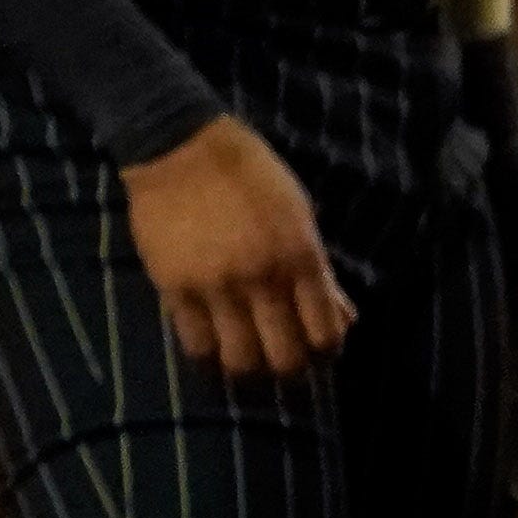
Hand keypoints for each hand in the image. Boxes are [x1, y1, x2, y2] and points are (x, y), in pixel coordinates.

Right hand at [124, 118, 351, 379]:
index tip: (320, 352)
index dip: (326, 353)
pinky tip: (215, 346)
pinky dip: (209, 354)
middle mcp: (261, 278)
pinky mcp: (174, 287)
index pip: (325, 333)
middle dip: (291, 370)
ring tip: (249, 358)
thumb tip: (343, 318)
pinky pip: (195, 343)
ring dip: (249, 368)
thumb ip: (320, 272)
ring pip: (239, 359)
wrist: (181, 148)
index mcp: (301, 257)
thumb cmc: (252, 176)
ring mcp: (216, 286)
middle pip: (285, 358)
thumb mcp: (299, 215)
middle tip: (284, 361)